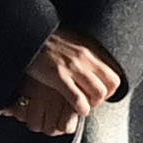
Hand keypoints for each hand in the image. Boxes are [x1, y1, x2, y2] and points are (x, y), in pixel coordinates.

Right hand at [9, 33, 124, 133]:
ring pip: (98, 93)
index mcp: (89, 50)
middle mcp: (85, 58)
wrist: (28, 33)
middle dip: (102, 99)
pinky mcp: (58, 76)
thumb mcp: (73, 42)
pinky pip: (78, 99)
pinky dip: (80, 108)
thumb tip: (94, 68)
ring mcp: (72, 67)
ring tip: (82, 106)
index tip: (99, 94)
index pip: (114, 76)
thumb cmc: (48, 40)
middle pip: (110, 86)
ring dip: (92, 104)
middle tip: (90, 102)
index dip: (109, 90)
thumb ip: (85, 55)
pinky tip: (75, 109)